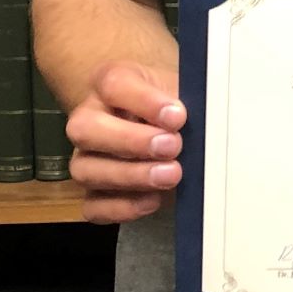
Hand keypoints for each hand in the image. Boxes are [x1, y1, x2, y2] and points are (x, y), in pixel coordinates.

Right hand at [67, 60, 185, 222]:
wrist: (164, 129)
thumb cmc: (172, 107)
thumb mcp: (183, 92)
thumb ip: (189, 101)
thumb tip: (206, 120)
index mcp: (111, 84)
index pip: (113, 85)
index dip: (144, 101)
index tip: (178, 116)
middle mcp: (89, 119)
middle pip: (86, 128)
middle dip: (131, 141)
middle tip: (172, 147)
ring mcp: (85, 157)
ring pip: (85, 170)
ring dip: (130, 176)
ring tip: (170, 175)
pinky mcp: (92, 192)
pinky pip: (93, 206)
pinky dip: (122, 207)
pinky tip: (153, 200)